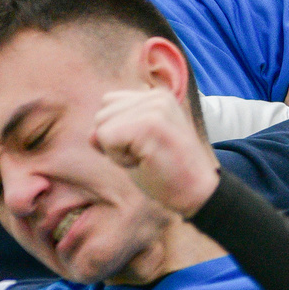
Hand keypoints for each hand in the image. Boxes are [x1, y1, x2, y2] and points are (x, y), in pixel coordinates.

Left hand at [94, 87, 220, 213]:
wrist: (197, 193)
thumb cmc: (167, 172)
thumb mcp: (138, 142)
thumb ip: (113, 129)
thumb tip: (91, 134)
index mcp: (157, 96)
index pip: (108, 103)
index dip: (117, 132)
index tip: (145, 147)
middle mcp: (157, 96)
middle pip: (102, 113)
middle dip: (114, 141)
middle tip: (146, 155)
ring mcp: (155, 108)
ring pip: (101, 125)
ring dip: (116, 150)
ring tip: (145, 158)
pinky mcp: (150, 124)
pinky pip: (106, 138)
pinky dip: (118, 158)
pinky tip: (143, 162)